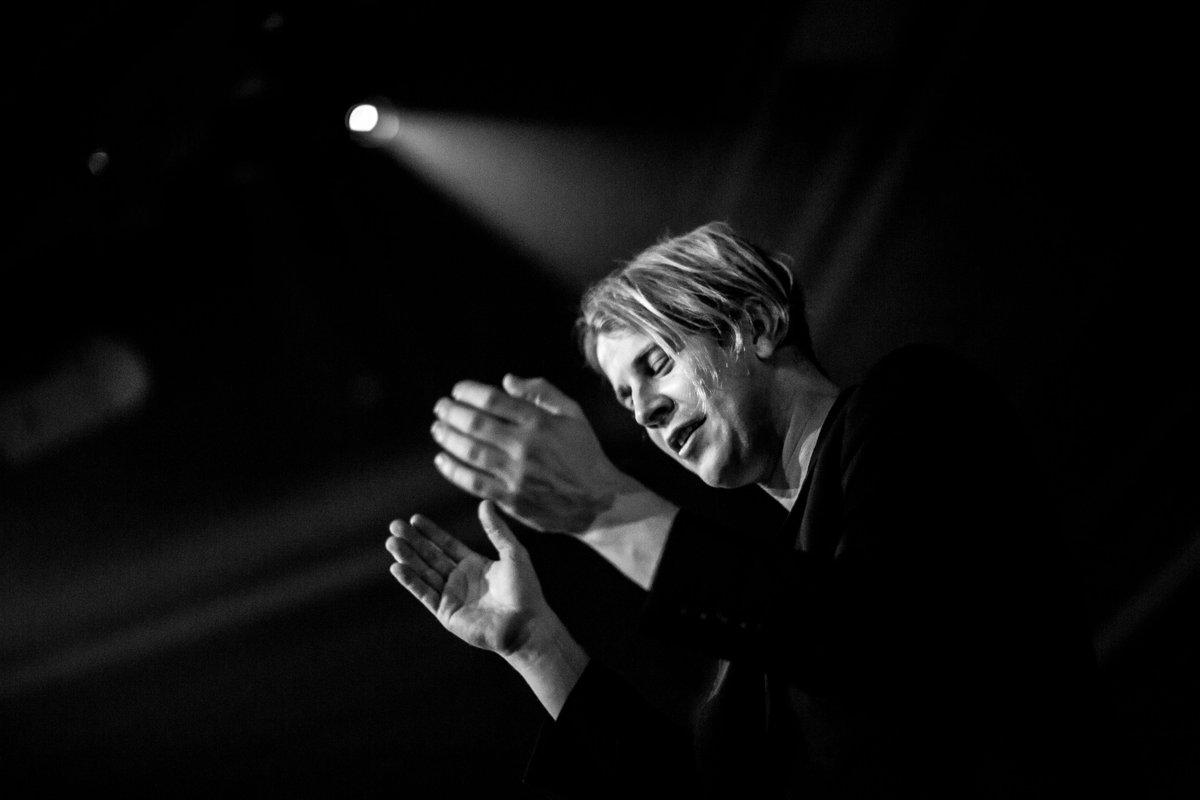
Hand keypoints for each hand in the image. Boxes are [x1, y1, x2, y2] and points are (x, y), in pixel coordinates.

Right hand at [386, 501, 550, 654]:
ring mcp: (451, 597)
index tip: (414, 518)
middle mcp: (460, 579)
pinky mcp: (446, 613)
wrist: (525, 625)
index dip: (431, 532)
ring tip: (391, 542)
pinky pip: (425, 594)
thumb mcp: (513, 553)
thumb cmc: (525, 590)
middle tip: (395, 525)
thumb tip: (484, 503)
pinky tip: (397, 567)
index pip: (446, 544)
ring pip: (424, 573)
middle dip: (413, 541)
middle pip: (431, 556)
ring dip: (407, 558)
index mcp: (474, 565)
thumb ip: (496, 530)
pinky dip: (410, 581)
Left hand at [430, 374, 640, 532]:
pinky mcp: (511, 498)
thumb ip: (542, 391)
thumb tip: (506, 381)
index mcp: (540, 422)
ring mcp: (516, 474)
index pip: (494, 400)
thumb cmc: (585, 454)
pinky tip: (441, 461)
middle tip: (440, 406)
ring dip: (448, 438)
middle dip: (452, 412)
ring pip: (471, 452)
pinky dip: (454, 470)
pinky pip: (474, 482)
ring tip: (437, 429)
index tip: (457, 390)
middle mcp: (525, 446)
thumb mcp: (573, 414)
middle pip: (476, 424)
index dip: (470, 392)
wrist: (599, 501)